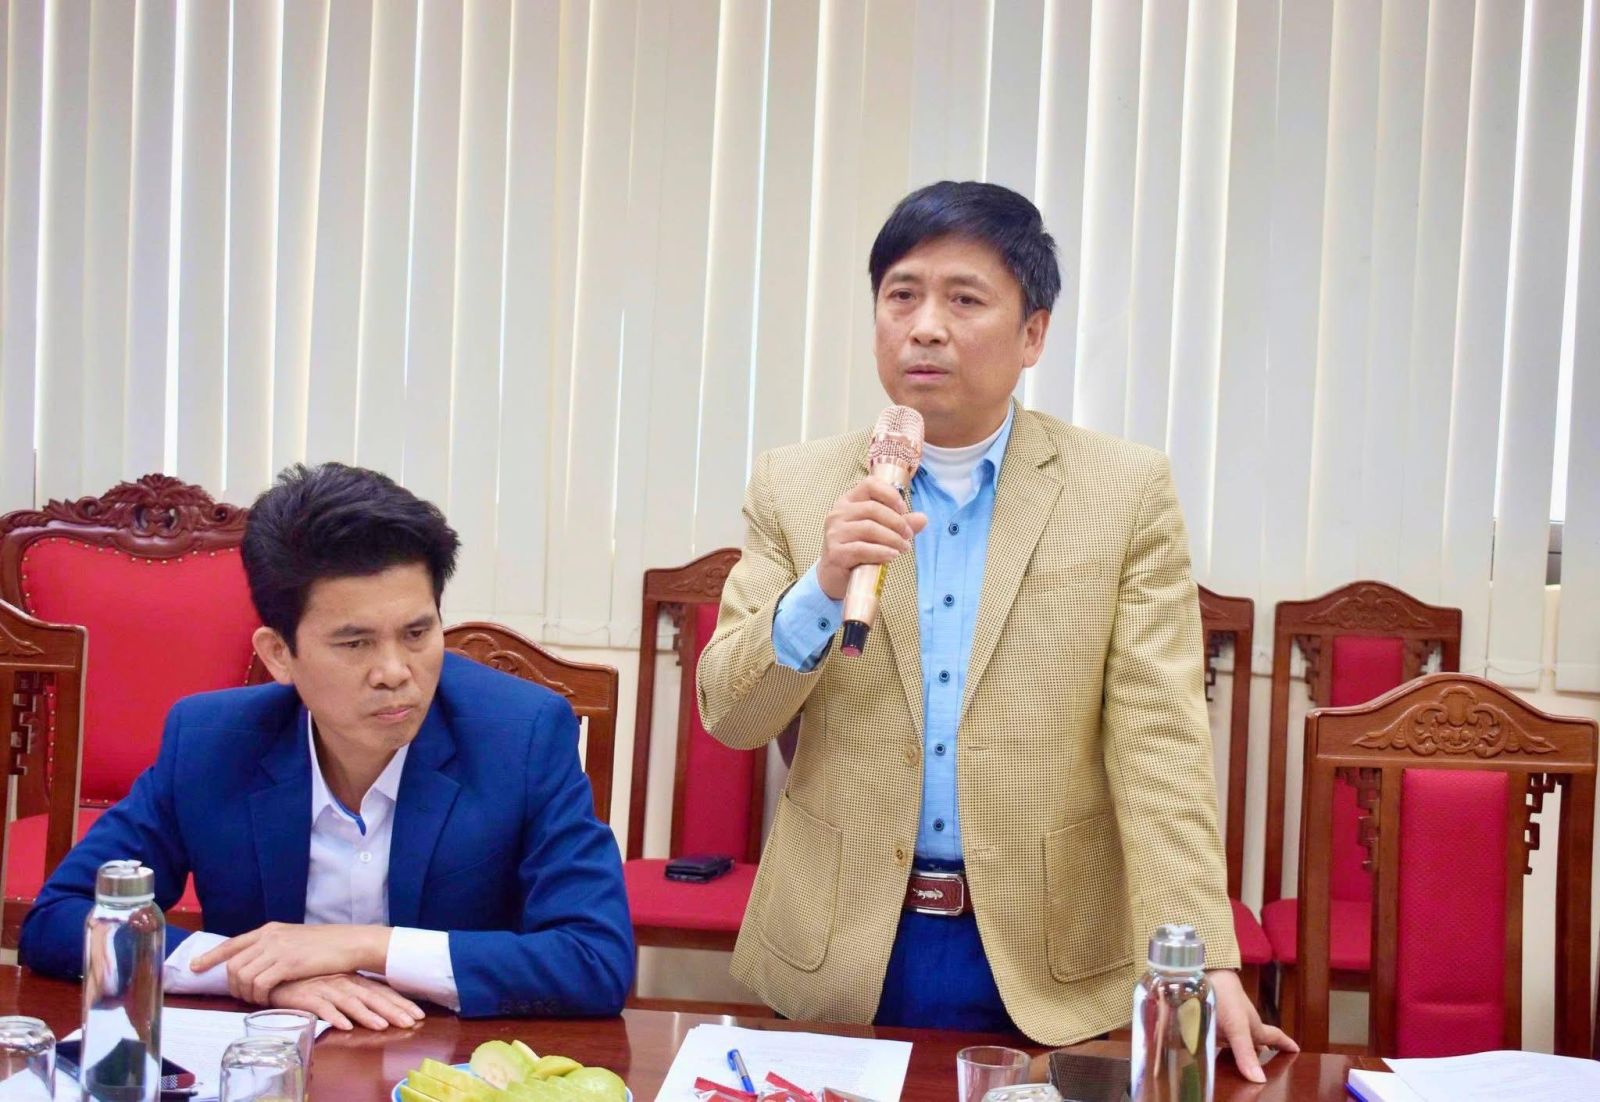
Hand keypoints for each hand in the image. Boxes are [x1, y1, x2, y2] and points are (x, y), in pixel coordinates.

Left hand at [190, 922, 391, 1004]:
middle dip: (233, 986)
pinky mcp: (287, 963)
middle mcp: (269, 937)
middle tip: (245, 997)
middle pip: (233, 965)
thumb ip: (275, 947)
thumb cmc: (327, 944)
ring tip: (259, 999)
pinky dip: (260, 996)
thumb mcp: (295, 939)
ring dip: (247, 994)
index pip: (232, 944)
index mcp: (269, 930)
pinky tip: (269, 999)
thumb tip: (260, 963)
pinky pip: (260, 984)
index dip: (210, 957)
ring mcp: (277, 949)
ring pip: (244, 976)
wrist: (350, 942)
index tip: (194, 968)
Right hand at [269, 974, 424, 1030]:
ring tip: (382, 1026)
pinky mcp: (306, 995)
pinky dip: (334, 1016)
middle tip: (411, 1022)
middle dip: (393, 1010)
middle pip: (372, 997)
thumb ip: (355, 994)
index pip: (382, 991)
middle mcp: (344, 982)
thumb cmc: (309, 980)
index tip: (419, 1014)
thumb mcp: (336, 985)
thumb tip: (379, 1008)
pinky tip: (345, 1026)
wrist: (277, 971)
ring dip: (367, 1015)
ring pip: (351, 1002)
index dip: (400, 1003)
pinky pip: (322, 1007)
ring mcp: (326, 988)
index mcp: (353, 979)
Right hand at [816, 477, 927, 598]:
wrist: (834, 576)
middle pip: (872, 508)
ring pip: (869, 528)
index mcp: (848, 502)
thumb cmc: (857, 550)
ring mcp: (834, 533)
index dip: (890, 494)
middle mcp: (838, 513)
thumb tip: (923, 518)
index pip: (869, 484)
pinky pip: (862, 549)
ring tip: (904, 548)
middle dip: (896, 522)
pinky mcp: (835, 552)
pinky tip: (892, 555)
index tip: (903, 509)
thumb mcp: (879, 533)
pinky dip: (881, 552)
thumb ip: (899, 524)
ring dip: (892, 538)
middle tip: (908, 535)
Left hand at [1210, 969, 1295, 1082]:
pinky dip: (1219, 1041)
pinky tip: (1211, 1048)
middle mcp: (1243, 1025)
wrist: (1204, 973)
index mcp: (1254, 1028)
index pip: (1274, 1037)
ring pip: (1236, 1038)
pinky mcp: (1210, 1017)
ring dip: (1239, 1049)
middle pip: (1255, 1041)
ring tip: (1239, 1064)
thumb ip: (1245, 1053)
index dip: (1284, 1044)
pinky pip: (1218, 1033)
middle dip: (1259, 1054)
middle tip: (1265, 1067)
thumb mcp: (1238, 1029)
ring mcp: (1227, 1020)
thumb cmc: (1227, 999)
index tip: (1296, 1049)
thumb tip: (1259, 1080)